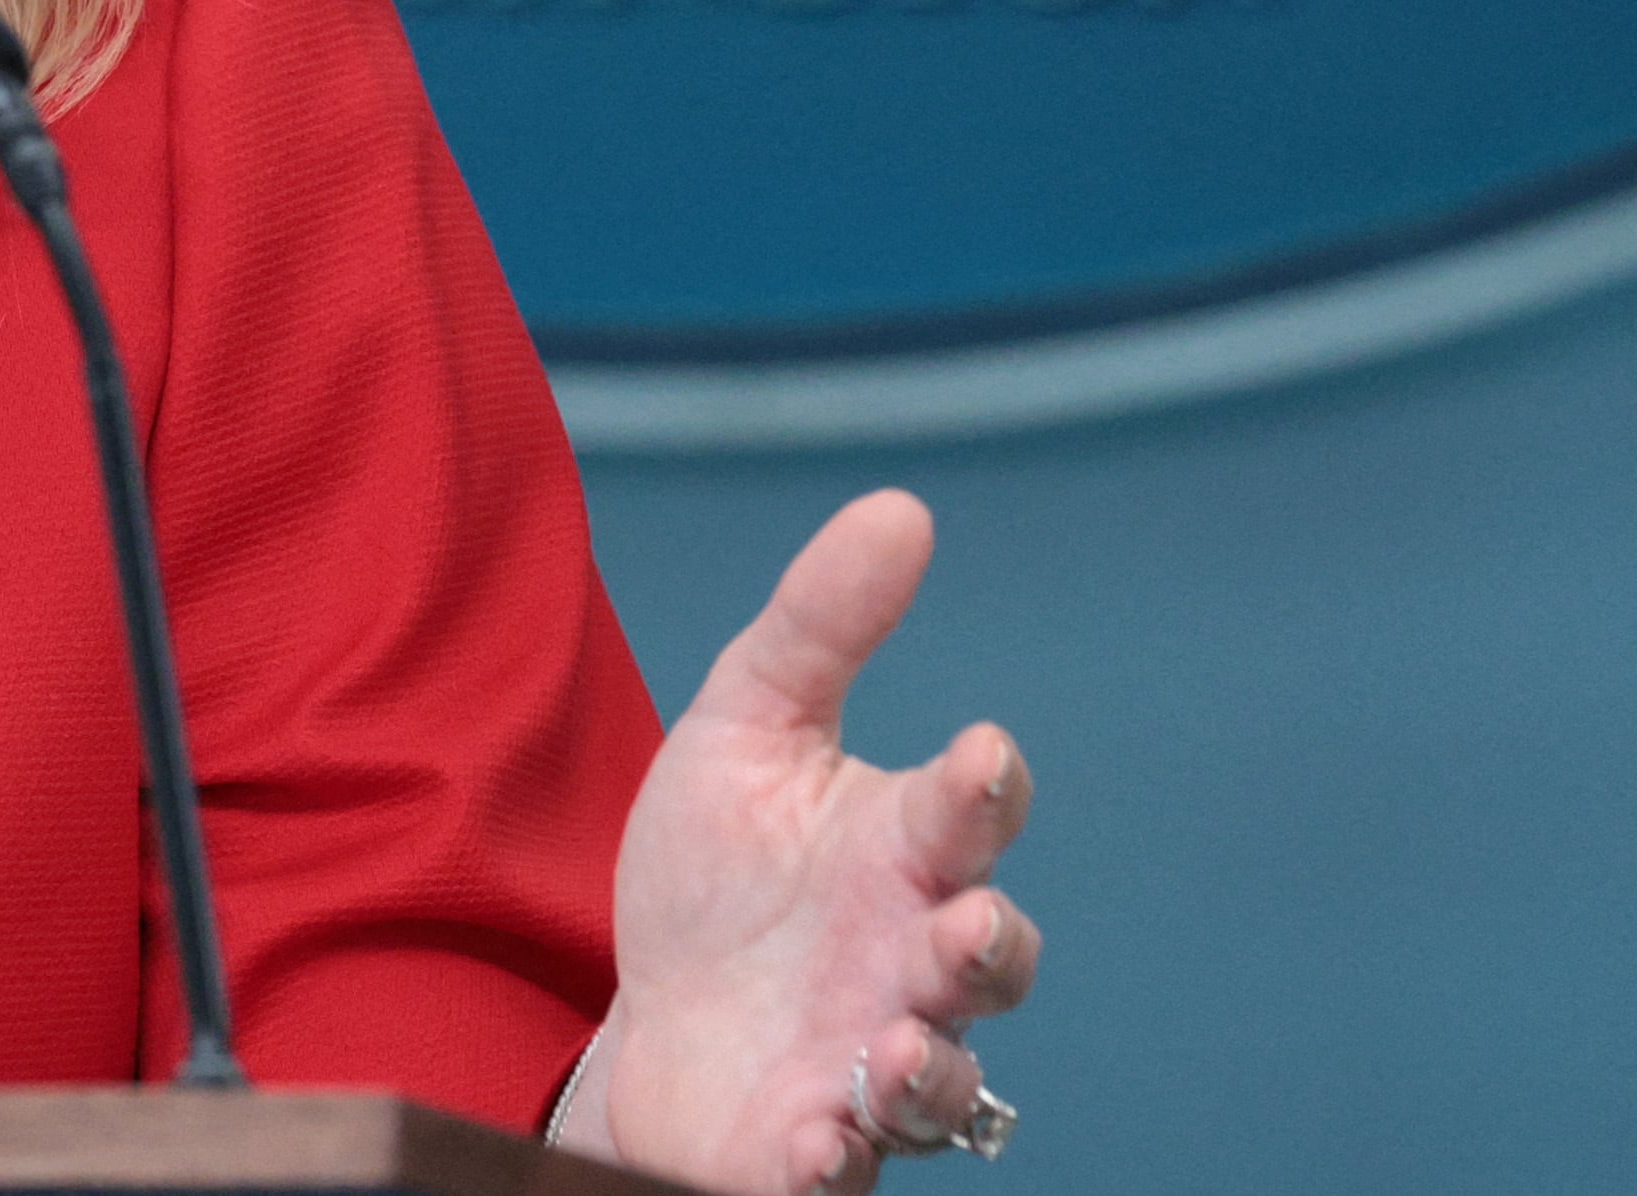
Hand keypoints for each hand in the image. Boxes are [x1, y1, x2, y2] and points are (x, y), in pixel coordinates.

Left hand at [558, 491, 1036, 1195]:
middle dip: (990, 948)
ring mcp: (876, 1064)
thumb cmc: (720, 873)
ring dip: (932, 1074)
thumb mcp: (747, 730)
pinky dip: (840, 1156)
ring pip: (948, 1083)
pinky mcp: (820, 1147)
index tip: (975, 755)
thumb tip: (903, 507)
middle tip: (964, 929)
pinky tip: (811, 1141)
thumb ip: (820, 625)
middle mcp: (914, 963)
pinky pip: (852, 1165)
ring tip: (891, 1056)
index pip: (973, 812)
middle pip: (990, 961)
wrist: (646, 1021)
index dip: (981, 786)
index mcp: (907, 850)